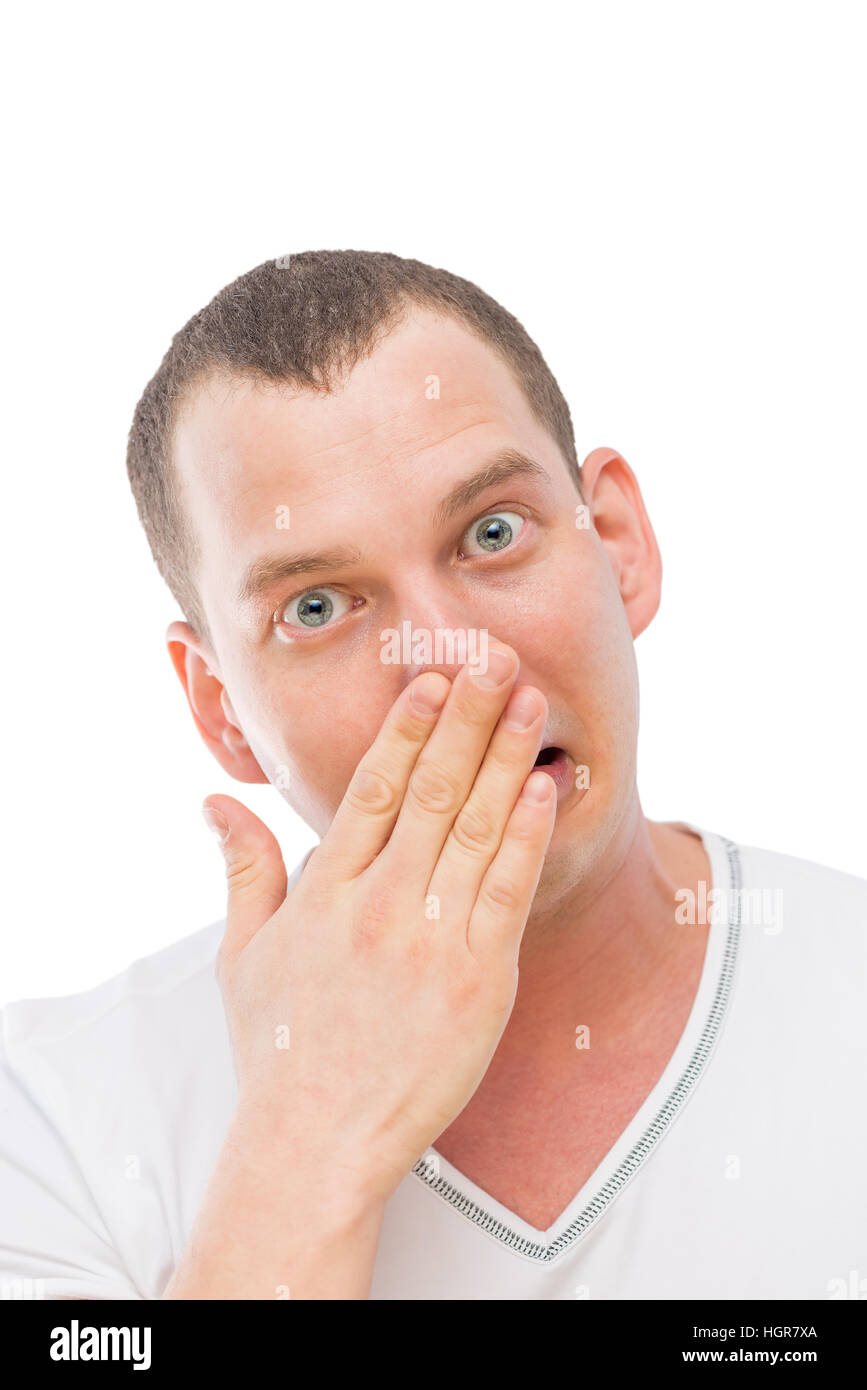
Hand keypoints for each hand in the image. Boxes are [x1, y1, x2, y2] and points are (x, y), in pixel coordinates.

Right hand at [204, 642, 555, 1207]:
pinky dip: (529, 836)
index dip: (407, 728)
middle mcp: (379, 905)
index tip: (432, 678)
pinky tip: (547, 788)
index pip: (370, 789)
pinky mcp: (480, 980)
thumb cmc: (279, 1050)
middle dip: (466, 718)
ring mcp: (433, 940)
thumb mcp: (242, 955)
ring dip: (507, 758)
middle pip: (431, 791)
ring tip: (531, 702)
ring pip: (476, 829)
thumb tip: (213, 803)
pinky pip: (508, 892)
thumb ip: (242, 868)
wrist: (316, 1143)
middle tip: (494, 658)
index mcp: (325, 893)